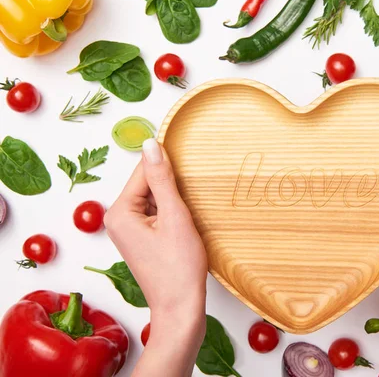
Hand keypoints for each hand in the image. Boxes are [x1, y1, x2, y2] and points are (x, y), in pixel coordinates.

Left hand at [104, 139, 207, 376]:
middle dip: (171, 189)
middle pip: (147, 185)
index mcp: (119, 212)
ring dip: (173, 203)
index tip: (187, 165)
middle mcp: (117, 220)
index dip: (168, 168)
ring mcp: (127, 231)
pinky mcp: (139, 240)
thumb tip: (150, 145)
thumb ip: (161, 178)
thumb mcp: (174, 216)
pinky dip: (172, 216)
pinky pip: (155, 215)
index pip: (143, 171)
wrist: (180, 307)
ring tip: (185, 223)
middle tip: (186, 210)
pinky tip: (183, 229)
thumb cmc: (179, 268)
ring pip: (154, 200)